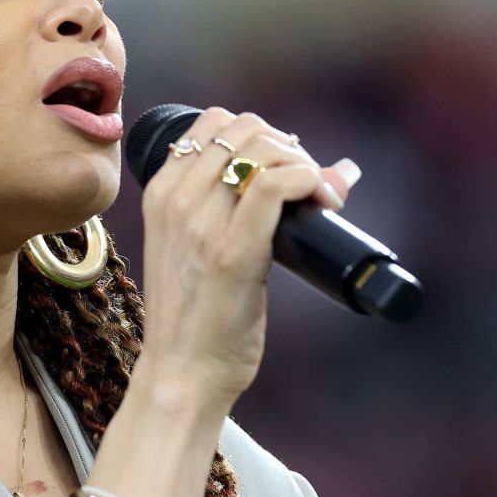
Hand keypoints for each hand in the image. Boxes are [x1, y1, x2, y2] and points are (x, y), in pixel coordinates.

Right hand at [135, 107, 360, 404]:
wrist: (182, 373)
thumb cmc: (199, 316)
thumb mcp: (198, 249)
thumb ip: (237, 208)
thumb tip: (335, 171)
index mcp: (160, 194)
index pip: (214, 122)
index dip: (262, 135)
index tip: (284, 169)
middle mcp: (175, 201)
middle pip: (245, 128)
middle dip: (288, 147)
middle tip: (307, 187)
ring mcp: (200, 226)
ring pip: (263, 149)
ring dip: (303, 164)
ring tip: (317, 198)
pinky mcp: (232, 253)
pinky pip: (275, 185)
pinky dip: (308, 180)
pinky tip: (321, 201)